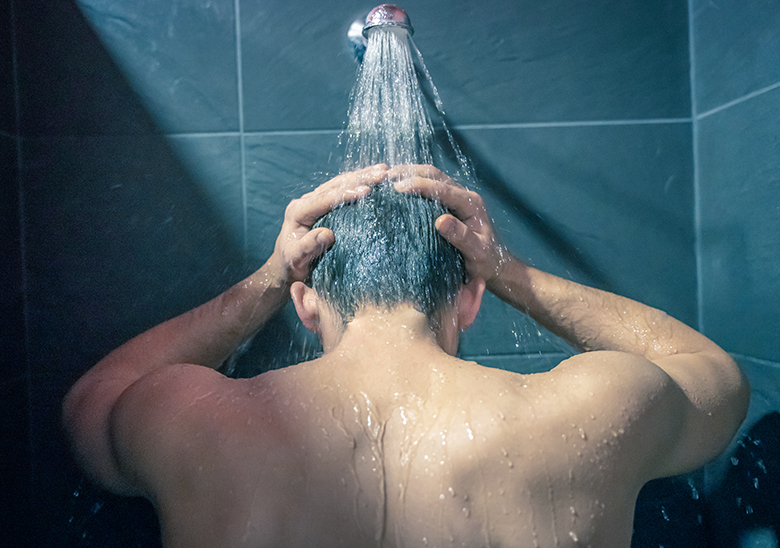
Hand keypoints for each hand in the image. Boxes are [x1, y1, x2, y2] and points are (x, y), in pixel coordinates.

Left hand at [269, 164, 388, 281]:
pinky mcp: (323, 204)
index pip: (325, 198)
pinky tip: (375, 178)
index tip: (366, 191)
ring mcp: (315, 200)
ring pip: (340, 183)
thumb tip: (328, 234)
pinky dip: (359, 183)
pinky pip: (342, 189)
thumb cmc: (292, 265)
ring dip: (362, 175)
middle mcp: (306, 201)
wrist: (286, 265)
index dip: (346, 193)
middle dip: (360, 178)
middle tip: (383, 174)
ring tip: (385, 170)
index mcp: (298, 211)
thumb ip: (309, 246)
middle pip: (335, 185)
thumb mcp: (297, 259)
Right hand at [389, 164, 509, 282]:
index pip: (442, 189)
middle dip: (410, 172)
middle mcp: (465, 195)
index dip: (419, 185)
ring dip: (410, 175)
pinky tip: (398, 190)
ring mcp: (457, 197)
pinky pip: (431, 189)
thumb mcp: (476, 252)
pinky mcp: (450, 204)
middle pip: (435, 175)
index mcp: (471, 203)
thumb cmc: (485, 261)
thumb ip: (461, 237)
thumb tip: (440, 221)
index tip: (398, 188)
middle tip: (386, 176)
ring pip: (432, 177)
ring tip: (387, 178)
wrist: (495, 264)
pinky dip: (414, 185)